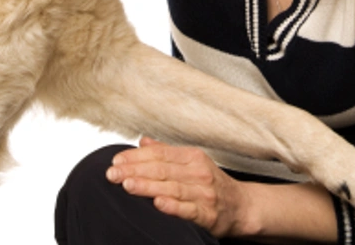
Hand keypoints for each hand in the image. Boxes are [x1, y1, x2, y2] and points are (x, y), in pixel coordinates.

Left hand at [105, 137, 253, 237]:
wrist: (241, 207)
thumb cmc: (213, 183)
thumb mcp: (191, 162)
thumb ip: (166, 152)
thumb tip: (143, 141)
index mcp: (191, 157)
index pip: (159, 153)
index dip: (136, 156)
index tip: (116, 160)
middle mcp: (197, 172)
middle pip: (161, 169)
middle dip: (134, 170)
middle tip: (113, 173)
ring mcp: (203, 193)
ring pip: (171, 187)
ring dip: (148, 186)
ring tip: (128, 185)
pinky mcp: (208, 214)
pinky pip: (188, 210)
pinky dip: (173, 206)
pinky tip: (158, 203)